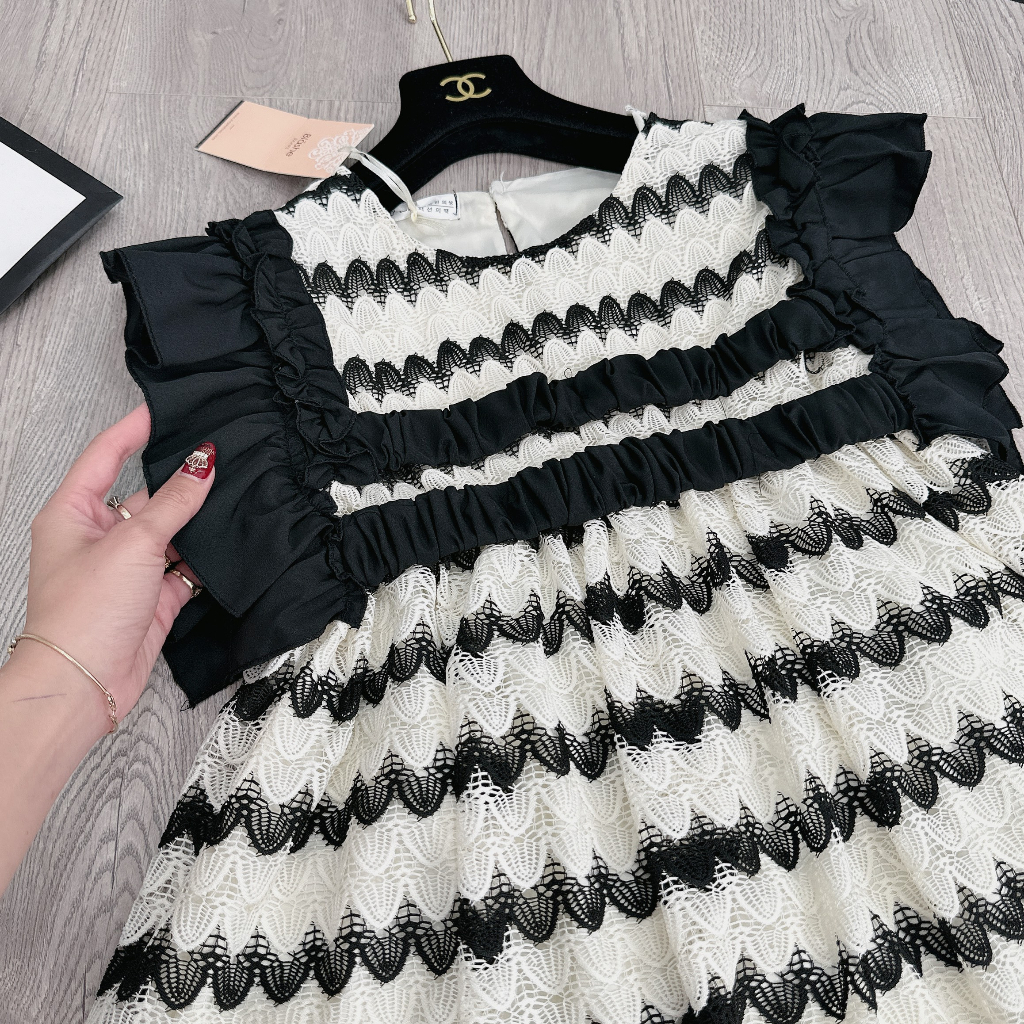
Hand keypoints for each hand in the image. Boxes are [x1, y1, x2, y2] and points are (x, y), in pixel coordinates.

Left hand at [11, 404, 214, 734]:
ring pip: (171, 530)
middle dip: (180, 478)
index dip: (134, 429)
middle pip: (146, 493)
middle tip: (217, 452)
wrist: (86, 684)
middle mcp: (98, 536)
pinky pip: (185, 566)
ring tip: (233, 493)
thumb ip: (175, 502)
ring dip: (197, 520)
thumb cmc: (83, 614)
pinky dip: (205, 558)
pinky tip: (228, 543)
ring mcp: (127, 568)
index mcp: (73, 513)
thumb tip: (203, 463)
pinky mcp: (152, 596)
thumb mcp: (133, 543)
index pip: (105, 455)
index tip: (166, 408)